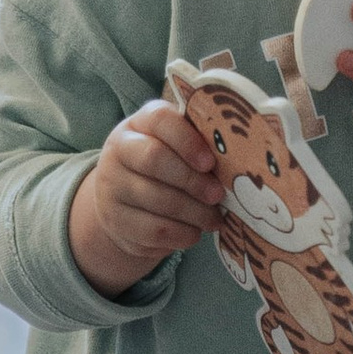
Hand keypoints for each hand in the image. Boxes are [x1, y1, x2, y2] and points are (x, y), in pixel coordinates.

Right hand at [69, 100, 222, 296]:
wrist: (124, 204)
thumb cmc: (165, 168)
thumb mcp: (176, 149)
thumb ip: (200, 146)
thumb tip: (241, 159)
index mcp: (139, 124)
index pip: (159, 119)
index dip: (187, 141)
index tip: (210, 162)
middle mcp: (118, 150)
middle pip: (154, 158)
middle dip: (193, 180)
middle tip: (218, 195)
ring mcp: (111, 186)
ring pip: (156, 199)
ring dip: (193, 212)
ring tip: (214, 219)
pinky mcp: (115, 220)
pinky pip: (153, 229)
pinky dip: (181, 234)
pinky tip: (195, 233)